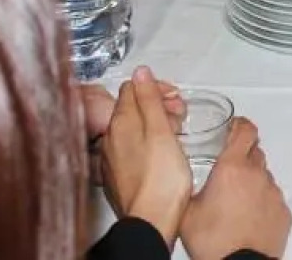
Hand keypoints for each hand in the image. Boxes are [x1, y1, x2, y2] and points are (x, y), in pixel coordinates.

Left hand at [100, 66, 192, 245]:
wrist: (150, 221)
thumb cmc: (160, 179)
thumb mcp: (160, 130)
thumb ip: (149, 99)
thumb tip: (141, 71)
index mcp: (120, 123)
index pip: (132, 88)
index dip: (156, 88)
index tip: (174, 98)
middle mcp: (110, 139)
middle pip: (132, 108)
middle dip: (157, 106)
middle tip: (180, 116)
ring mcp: (113, 159)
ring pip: (134, 129)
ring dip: (155, 125)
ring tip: (176, 134)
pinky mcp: (119, 176)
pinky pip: (133, 149)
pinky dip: (149, 144)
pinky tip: (164, 154)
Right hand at [180, 117, 291, 259]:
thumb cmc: (211, 240)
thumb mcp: (187, 212)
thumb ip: (189, 187)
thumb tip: (185, 179)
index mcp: (232, 168)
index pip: (245, 130)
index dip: (240, 125)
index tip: (233, 127)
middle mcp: (257, 174)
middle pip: (254, 151)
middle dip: (243, 153)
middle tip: (229, 167)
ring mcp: (273, 192)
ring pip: (264, 175)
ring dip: (252, 179)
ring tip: (236, 198)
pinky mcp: (284, 211)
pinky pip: (273, 197)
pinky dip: (262, 199)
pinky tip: (249, 214)